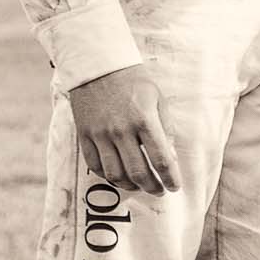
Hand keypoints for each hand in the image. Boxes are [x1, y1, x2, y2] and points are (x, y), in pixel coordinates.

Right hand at [69, 64, 181, 195]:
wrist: (100, 68)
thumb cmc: (134, 82)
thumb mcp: (158, 100)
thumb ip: (165, 128)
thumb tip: (170, 157)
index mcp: (144, 120)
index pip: (161, 158)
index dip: (170, 177)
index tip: (175, 187)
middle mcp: (121, 131)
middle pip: (138, 172)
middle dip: (152, 187)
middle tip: (160, 191)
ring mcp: (100, 135)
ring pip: (115, 174)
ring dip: (130, 186)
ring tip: (141, 187)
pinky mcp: (85, 136)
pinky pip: (95, 165)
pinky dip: (108, 176)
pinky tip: (119, 176)